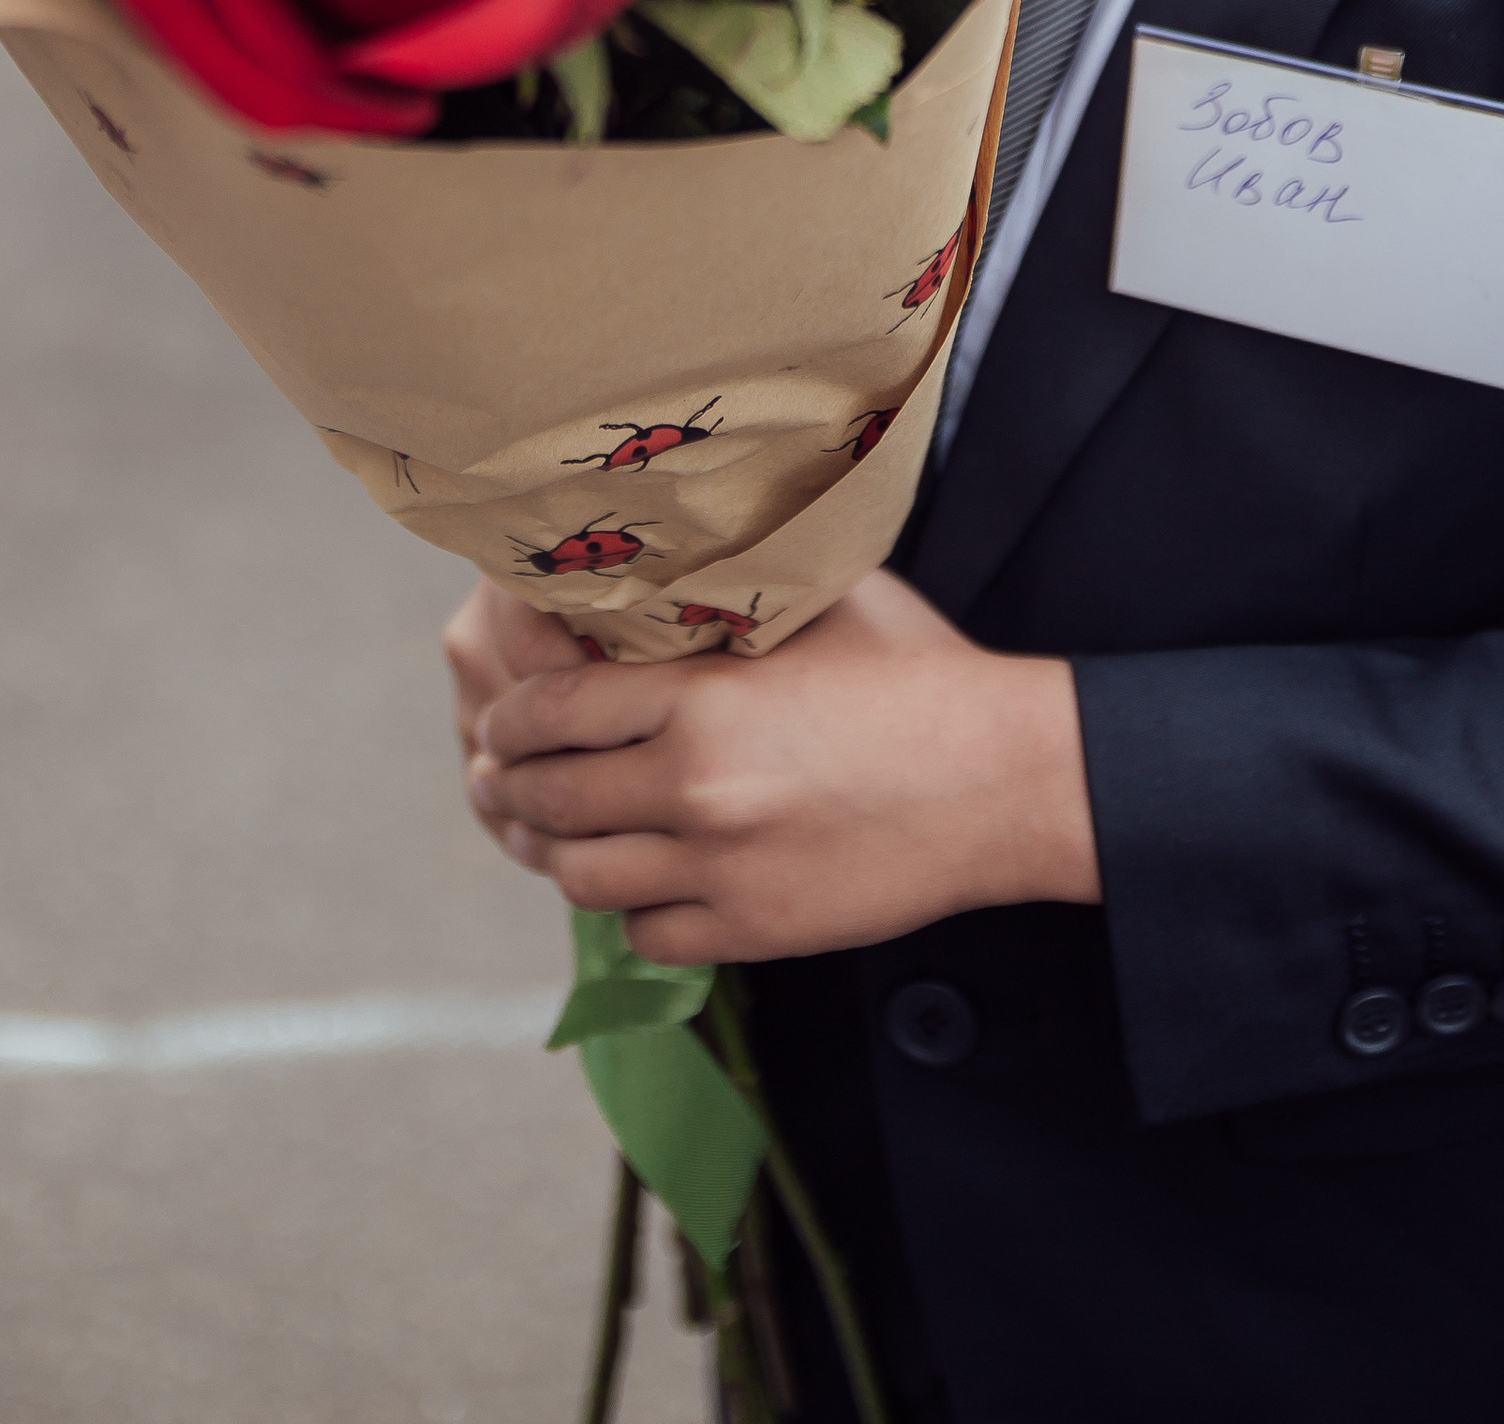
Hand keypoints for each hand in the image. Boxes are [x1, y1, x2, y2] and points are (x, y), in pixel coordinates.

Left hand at [445, 567, 1099, 965]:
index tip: (502, 722)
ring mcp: (721, 867)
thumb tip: (651, 569)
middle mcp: (695, 785)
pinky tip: (648, 878)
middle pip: (549, 799)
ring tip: (558, 833)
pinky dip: (636, 908)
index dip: (510, 719)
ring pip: (582, 877)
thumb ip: (724, 594)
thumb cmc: (915, 672)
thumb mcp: (816, 601)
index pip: (548, 711)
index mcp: (701, 693)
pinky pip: (647, 935)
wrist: (1001, 780)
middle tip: (505, 778)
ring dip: (562, 854)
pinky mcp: (752, 930)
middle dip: (514, 787)